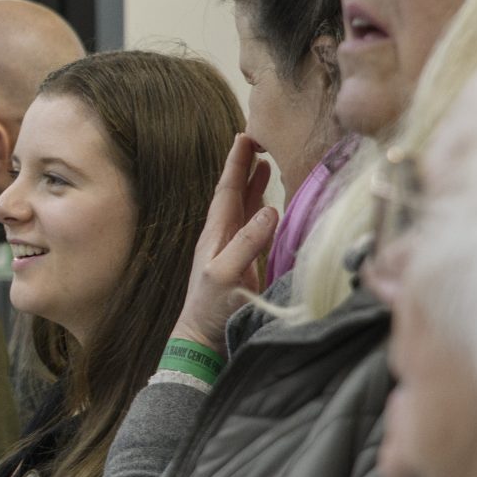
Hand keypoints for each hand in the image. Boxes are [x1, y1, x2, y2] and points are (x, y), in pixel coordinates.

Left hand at [170, 135, 277, 353]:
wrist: (203, 341)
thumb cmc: (211, 309)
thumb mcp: (226, 274)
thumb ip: (246, 243)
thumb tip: (271, 209)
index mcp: (216, 234)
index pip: (227, 190)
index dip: (236, 163)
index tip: (245, 135)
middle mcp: (223, 237)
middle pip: (236, 194)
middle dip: (245, 167)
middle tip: (257, 140)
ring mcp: (234, 250)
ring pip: (246, 210)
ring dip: (254, 186)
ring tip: (264, 164)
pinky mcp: (246, 266)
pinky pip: (257, 230)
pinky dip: (265, 213)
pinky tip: (273, 208)